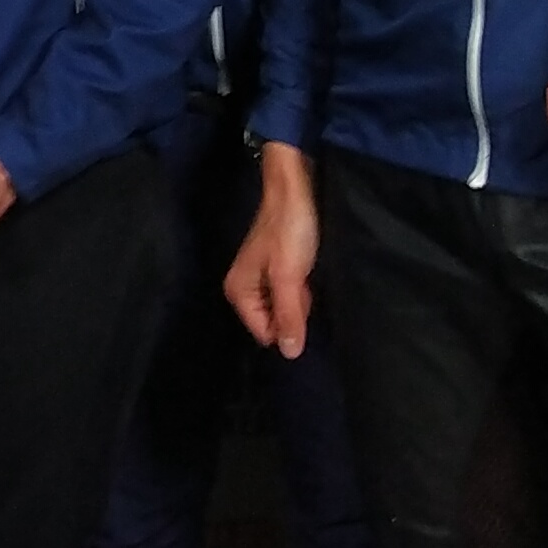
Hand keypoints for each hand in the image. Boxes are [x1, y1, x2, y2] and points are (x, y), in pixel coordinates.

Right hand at [227, 140, 318, 354]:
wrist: (294, 192)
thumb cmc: (289, 233)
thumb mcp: (289, 278)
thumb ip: (288, 316)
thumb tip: (289, 355)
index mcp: (239, 292)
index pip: (265, 333)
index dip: (288, 325)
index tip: (299, 303)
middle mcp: (245, 289)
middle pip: (274, 322)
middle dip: (294, 312)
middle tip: (303, 286)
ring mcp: (261, 279)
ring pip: (284, 308)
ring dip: (299, 300)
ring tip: (306, 277)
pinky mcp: (276, 271)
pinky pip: (290, 294)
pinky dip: (301, 290)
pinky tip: (307, 274)